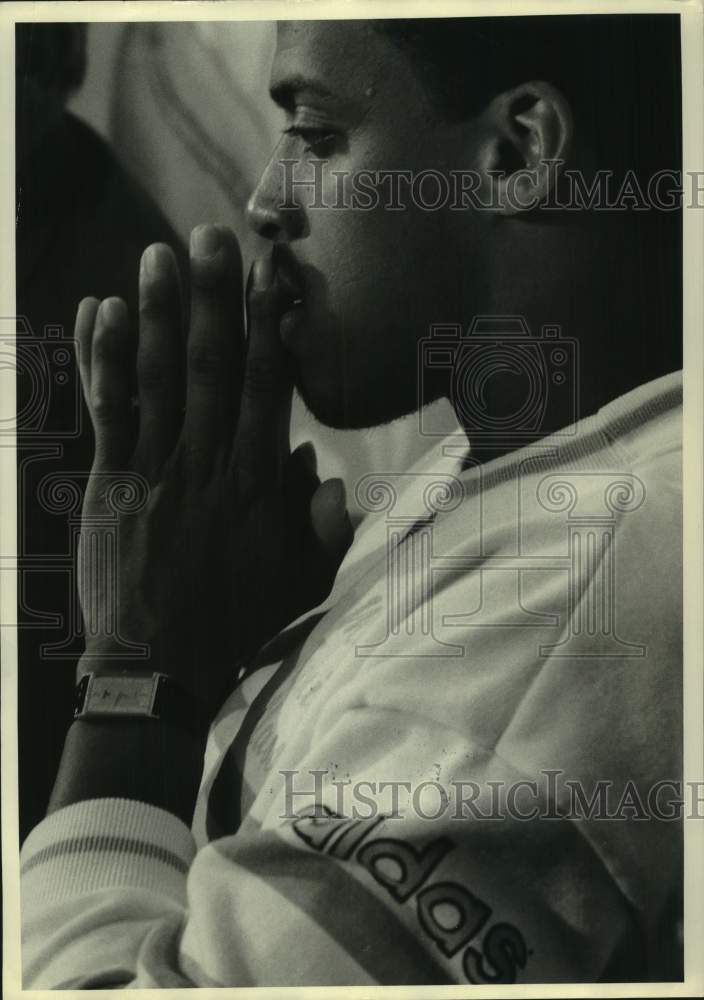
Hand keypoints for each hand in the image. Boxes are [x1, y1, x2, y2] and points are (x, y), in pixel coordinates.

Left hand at [74, 225, 352, 714]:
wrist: (158, 665)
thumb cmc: (235, 620)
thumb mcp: (302, 580)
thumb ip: (322, 524)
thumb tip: (324, 471)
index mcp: (256, 481)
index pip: (268, 386)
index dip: (270, 326)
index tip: (274, 276)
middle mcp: (205, 460)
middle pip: (210, 365)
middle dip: (211, 297)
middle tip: (211, 235)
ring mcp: (151, 467)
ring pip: (154, 376)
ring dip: (154, 312)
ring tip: (156, 254)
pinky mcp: (108, 480)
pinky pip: (105, 410)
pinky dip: (100, 360)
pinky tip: (96, 312)